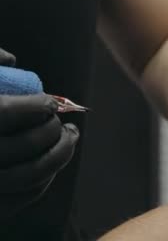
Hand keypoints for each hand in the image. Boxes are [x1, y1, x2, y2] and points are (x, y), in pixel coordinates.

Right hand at [0, 48, 78, 220]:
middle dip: (53, 132)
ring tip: (68, 139)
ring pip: (29, 176)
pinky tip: (50, 166)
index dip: (36, 107)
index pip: (5, 113)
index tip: (48, 104)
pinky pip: (21, 199)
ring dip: (59, 156)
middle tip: (61, 123)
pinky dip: (43, 181)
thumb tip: (11, 60)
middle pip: (23, 146)